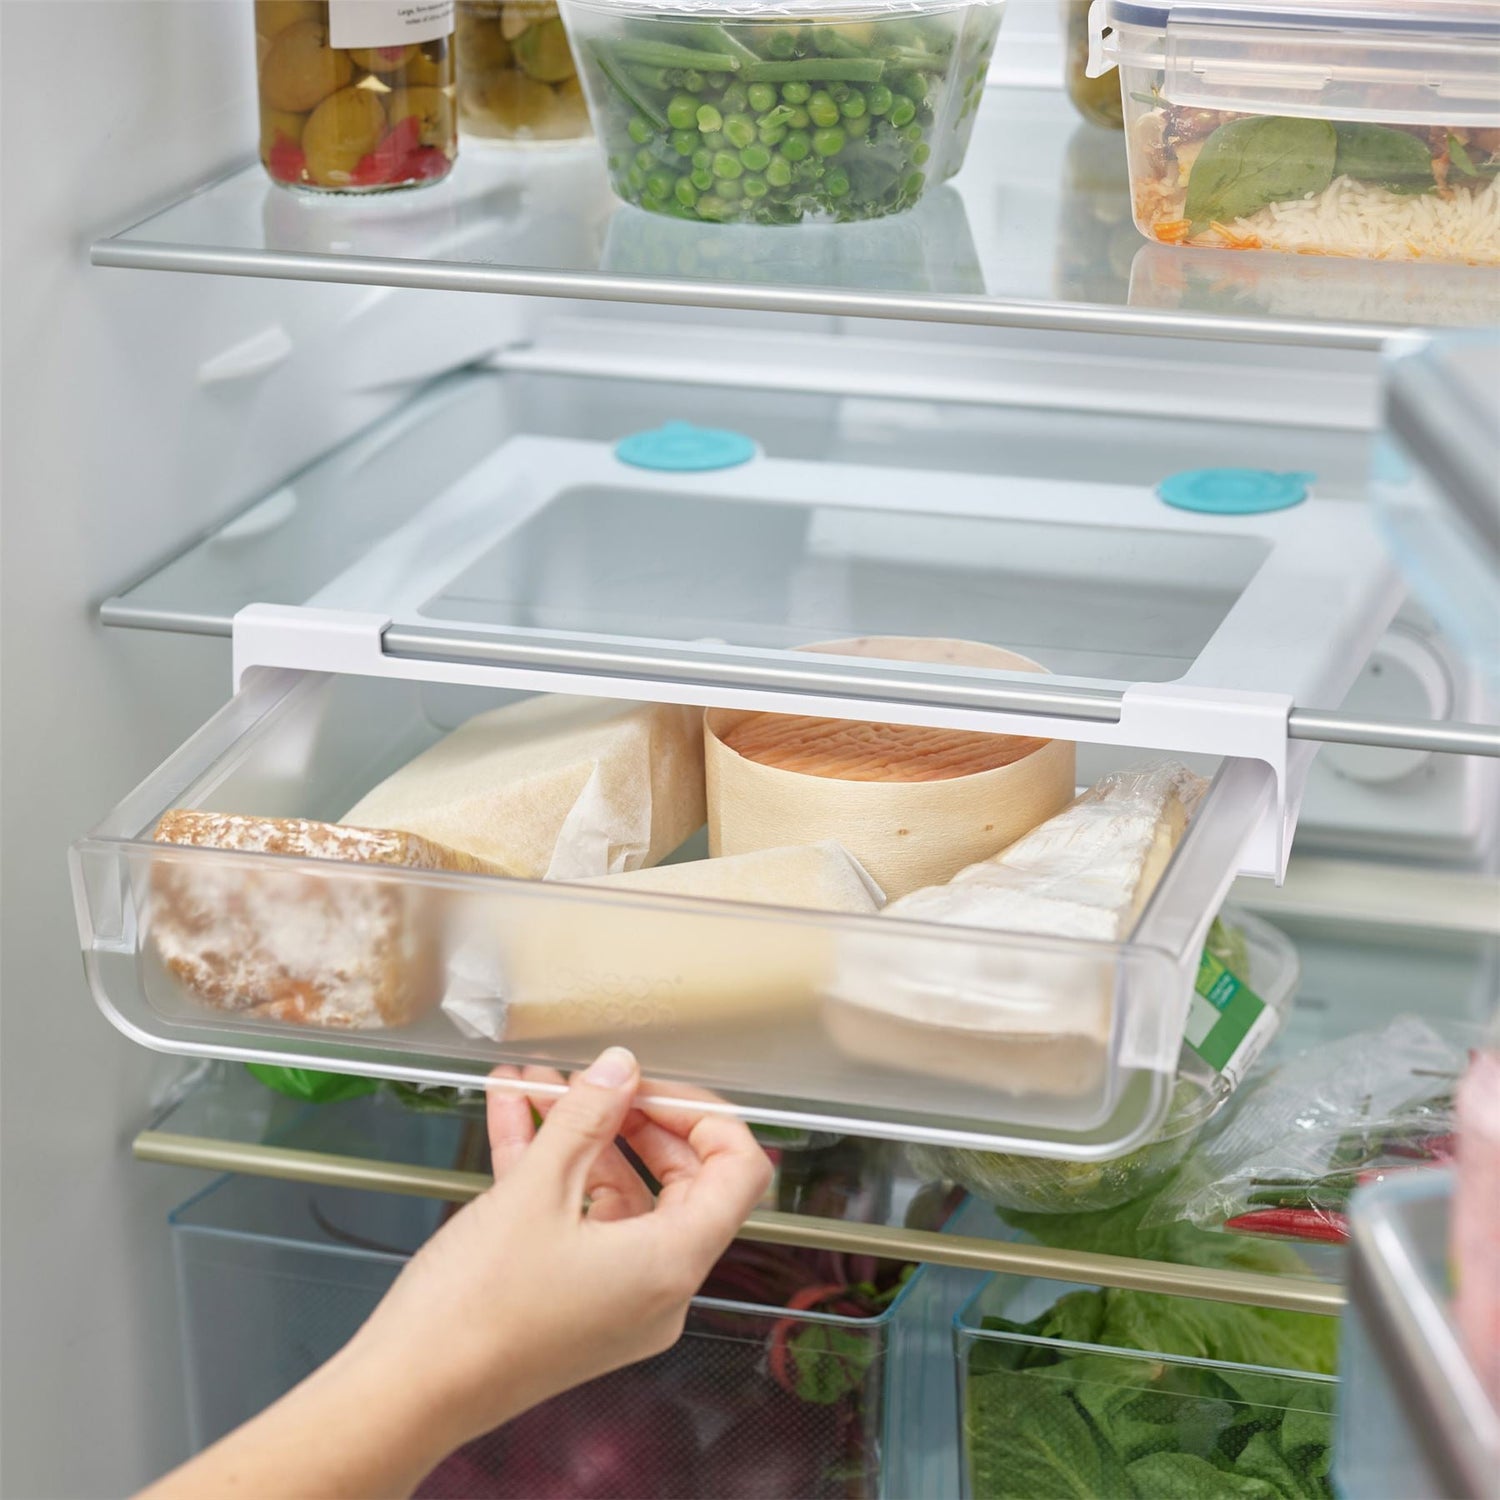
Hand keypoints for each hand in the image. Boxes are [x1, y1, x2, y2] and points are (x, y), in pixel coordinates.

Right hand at [349, 1046, 773, 1456]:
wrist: (408, 1393)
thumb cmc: (474, 1311)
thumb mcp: (534, 1190)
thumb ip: (587, 1118)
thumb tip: (620, 1069)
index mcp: (672, 1263)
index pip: (738, 1170)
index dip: (701, 1113)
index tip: (649, 1085)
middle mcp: (659, 1288)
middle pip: (680, 1180)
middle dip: (630, 1118)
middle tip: (592, 1081)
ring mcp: (619, 1300)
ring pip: (619, 1196)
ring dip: (580, 1137)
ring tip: (536, 1085)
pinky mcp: (577, 1304)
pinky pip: (583, 1223)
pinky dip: (555, 1172)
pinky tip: (513, 1119)